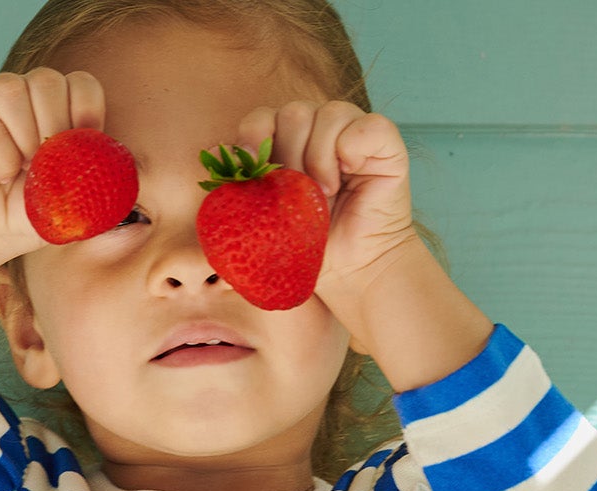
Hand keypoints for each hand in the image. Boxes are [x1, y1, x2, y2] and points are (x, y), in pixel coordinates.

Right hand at [0, 67, 107, 268]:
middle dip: (54, 129)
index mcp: (54, 105)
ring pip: (14, 91)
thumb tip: (124, 172)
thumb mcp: (72, 201)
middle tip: (45, 168)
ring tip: (21, 170)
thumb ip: (96, 181)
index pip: (81, 83)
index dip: (86, 113)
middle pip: (48, 80)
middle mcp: (22, 93)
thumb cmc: (24, 214)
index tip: (80, 151)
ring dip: (25, 139)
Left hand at [229, 100, 419, 314]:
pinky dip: (351, 150)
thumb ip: (241, 194)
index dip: (253, 135)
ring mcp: (352, 132)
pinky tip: (347, 179)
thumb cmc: (310, 250)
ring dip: (318, 158)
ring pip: (327, 113)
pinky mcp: (383, 142)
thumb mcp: (266, 224)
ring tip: (322, 194)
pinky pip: (365, 125)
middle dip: (288, 154)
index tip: (249, 167)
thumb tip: (213, 157)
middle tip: (295, 194)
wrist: (353, 272)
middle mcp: (319, 130)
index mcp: (288, 144)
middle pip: (293, 111)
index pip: (263, 117)